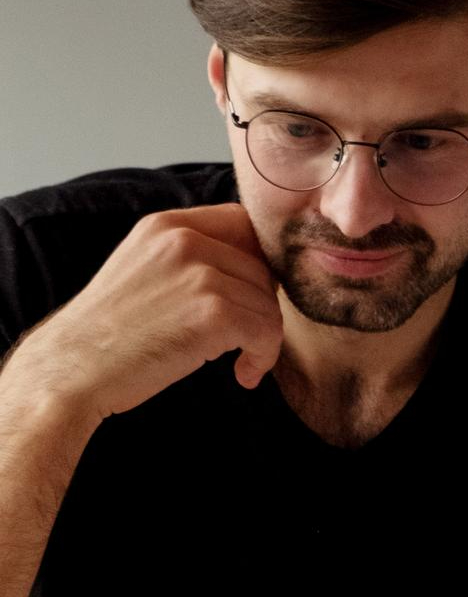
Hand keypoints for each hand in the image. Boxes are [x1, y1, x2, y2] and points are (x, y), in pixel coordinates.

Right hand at [8, 204, 283, 420]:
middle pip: (261, 266)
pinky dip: (263, 357)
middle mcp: (184, 240)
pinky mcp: (213, 313)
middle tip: (244, 339)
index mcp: (166, 225)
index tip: (249, 296)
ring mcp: (200, 275)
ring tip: (241, 361)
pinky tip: (243, 373)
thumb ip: (186, 257)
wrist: (70, 370)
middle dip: (260, 306)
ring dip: (263, 337)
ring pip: (268, 302)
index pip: (241, 223)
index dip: (256, 260)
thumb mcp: (142, 269)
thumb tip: (250, 266)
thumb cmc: (107, 334)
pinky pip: (267, 331)